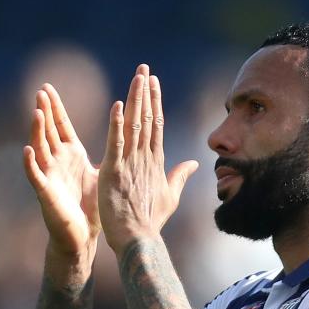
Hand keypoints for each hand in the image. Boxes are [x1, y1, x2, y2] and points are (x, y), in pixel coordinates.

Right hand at [23, 83, 99, 263]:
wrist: (82, 238)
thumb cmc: (91, 208)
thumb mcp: (102, 174)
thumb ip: (111, 155)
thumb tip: (124, 138)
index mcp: (72, 156)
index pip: (61, 126)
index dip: (55, 107)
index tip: (48, 87)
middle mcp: (58, 162)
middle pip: (49, 131)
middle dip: (45, 111)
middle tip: (41, 90)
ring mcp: (50, 175)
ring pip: (40, 148)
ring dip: (37, 130)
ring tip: (36, 112)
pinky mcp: (46, 192)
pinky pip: (35, 176)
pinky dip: (30, 164)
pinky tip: (27, 150)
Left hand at [98, 65, 197, 251]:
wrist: (138, 240)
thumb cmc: (150, 221)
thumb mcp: (170, 196)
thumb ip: (180, 176)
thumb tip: (194, 163)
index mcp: (155, 162)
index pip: (156, 125)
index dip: (154, 101)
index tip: (152, 82)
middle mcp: (145, 158)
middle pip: (147, 118)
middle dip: (145, 92)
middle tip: (143, 68)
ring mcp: (130, 164)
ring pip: (134, 125)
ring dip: (135, 99)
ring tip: (136, 77)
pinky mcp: (114, 172)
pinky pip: (116, 144)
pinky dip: (117, 124)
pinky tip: (117, 105)